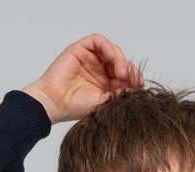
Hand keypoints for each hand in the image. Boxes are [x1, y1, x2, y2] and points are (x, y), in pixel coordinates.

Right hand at [21, 33, 143, 124]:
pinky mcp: (81, 49)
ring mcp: (90, 59)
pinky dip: (108, 47)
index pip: (125, 74)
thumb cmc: (76, 107)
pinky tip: (112, 58)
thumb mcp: (104, 103)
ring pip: (112, 50)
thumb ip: (119, 94)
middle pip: (120, 61)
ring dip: (120, 59)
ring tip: (121, 73)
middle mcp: (99, 69)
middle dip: (129, 69)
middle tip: (130, 80)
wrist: (55, 104)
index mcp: (105, 83)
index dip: (134, 77)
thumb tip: (136, 88)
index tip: (139, 86)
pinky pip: (98, 41)